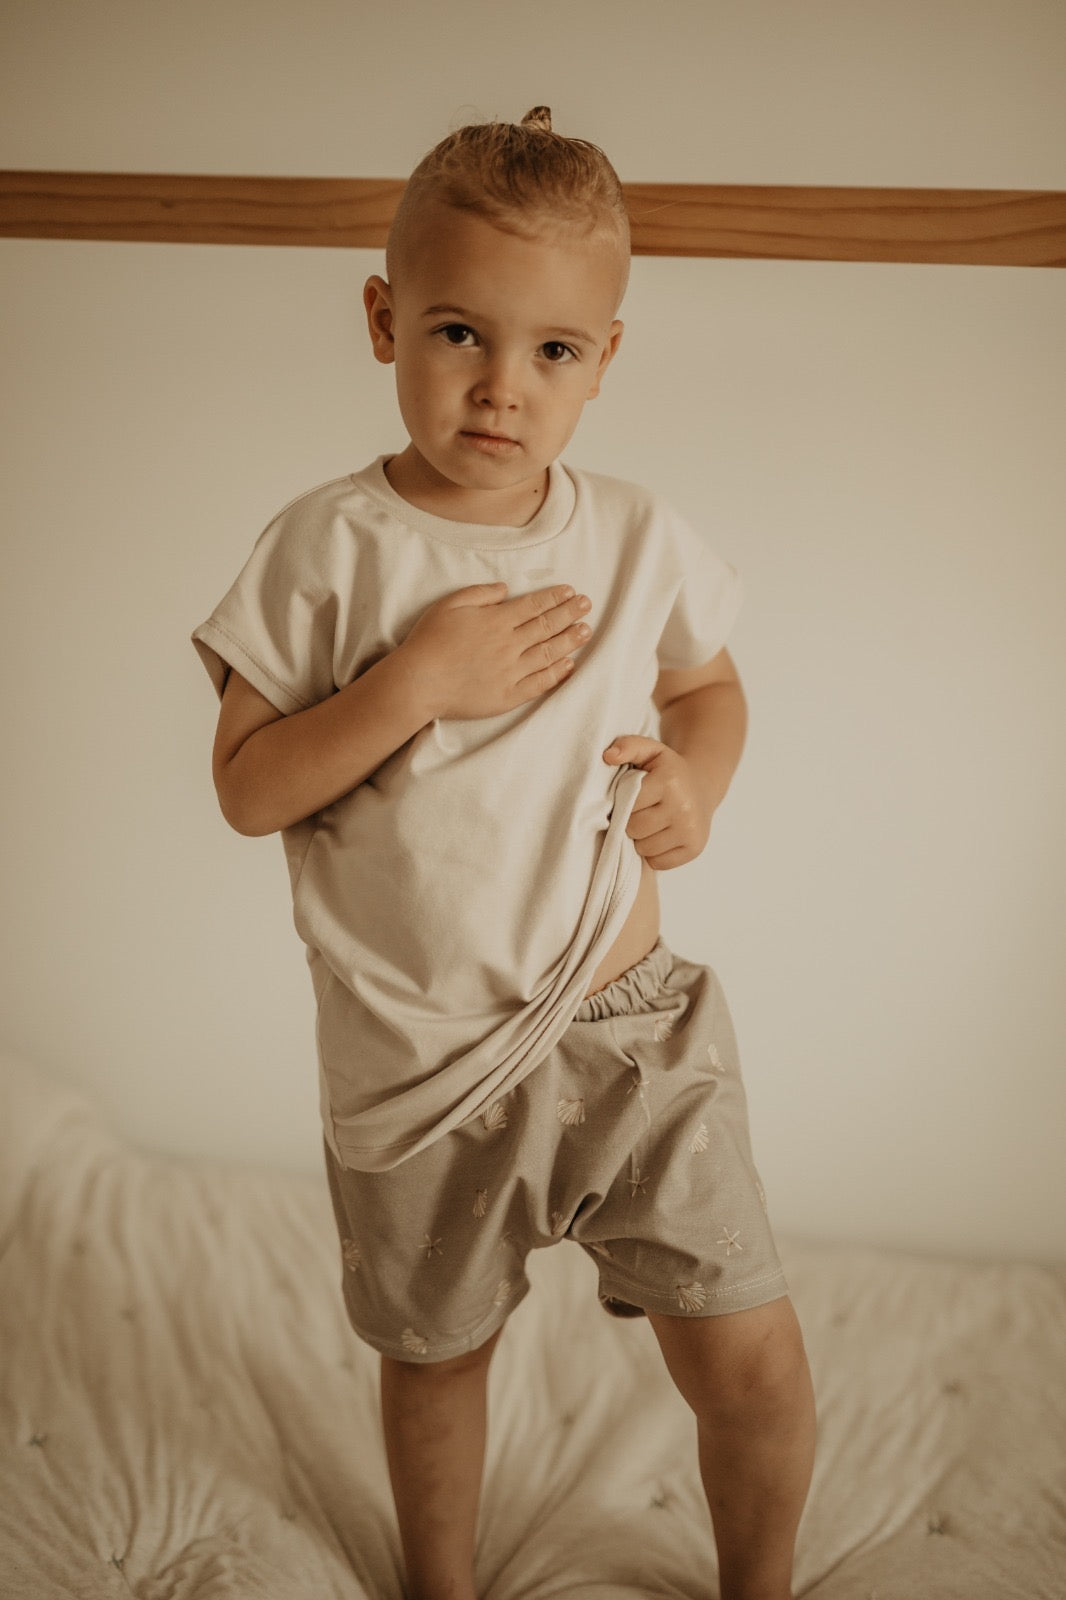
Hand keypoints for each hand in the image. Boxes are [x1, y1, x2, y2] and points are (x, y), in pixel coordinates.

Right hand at [399, 582, 592, 720]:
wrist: (418, 682)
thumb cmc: (429, 641)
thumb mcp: (449, 605)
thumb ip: (480, 593)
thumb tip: (505, 589)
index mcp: (496, 620)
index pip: (534, 605)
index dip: (555, 597)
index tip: (571, 592)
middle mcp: (508, 644)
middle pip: (547, 626)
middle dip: (570, 613)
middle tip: (587, 605)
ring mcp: (510, 671)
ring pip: (548, 653)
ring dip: (570, 641)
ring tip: (586, 631)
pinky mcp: (508, 695)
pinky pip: (539, 683)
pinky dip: (556, 673)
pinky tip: (569, 665)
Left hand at [602, 735, 711, 869]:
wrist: (701, 786)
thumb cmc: (668, 771)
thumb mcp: (650, 750)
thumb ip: (627, 746)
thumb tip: (608, 756)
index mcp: (669, 782)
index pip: (628, 805)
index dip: (624, 803)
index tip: (630, 797)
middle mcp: (684, 807)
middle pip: (634, 829)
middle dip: (631, 822)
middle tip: (639, 812)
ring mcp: (691, 831)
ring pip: (645, 849)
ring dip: (641, 840)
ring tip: (650, 824)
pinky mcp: (695, 849)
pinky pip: (658, 863)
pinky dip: (654, 854)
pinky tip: (660, 836)